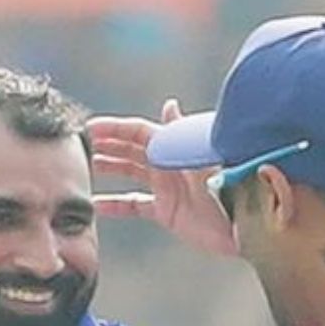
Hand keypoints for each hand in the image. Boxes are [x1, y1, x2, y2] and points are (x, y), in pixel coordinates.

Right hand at [89, 99, 238, 256]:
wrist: (246, 220)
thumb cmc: (230, 184)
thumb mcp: (204, 155)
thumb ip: (183, 132)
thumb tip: (169, 105)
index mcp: (175, 147)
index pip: (139, 132)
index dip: (114, 128)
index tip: (89, 128)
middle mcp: (168, 164)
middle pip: (130, 149)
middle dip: (106, 145)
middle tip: (79, 145)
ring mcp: (166, 187)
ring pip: (130, 173)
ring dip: (108, 168)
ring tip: (84, 168)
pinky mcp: (166, 211)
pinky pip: (135, 205)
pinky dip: (115, 204)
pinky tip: (96, 206)